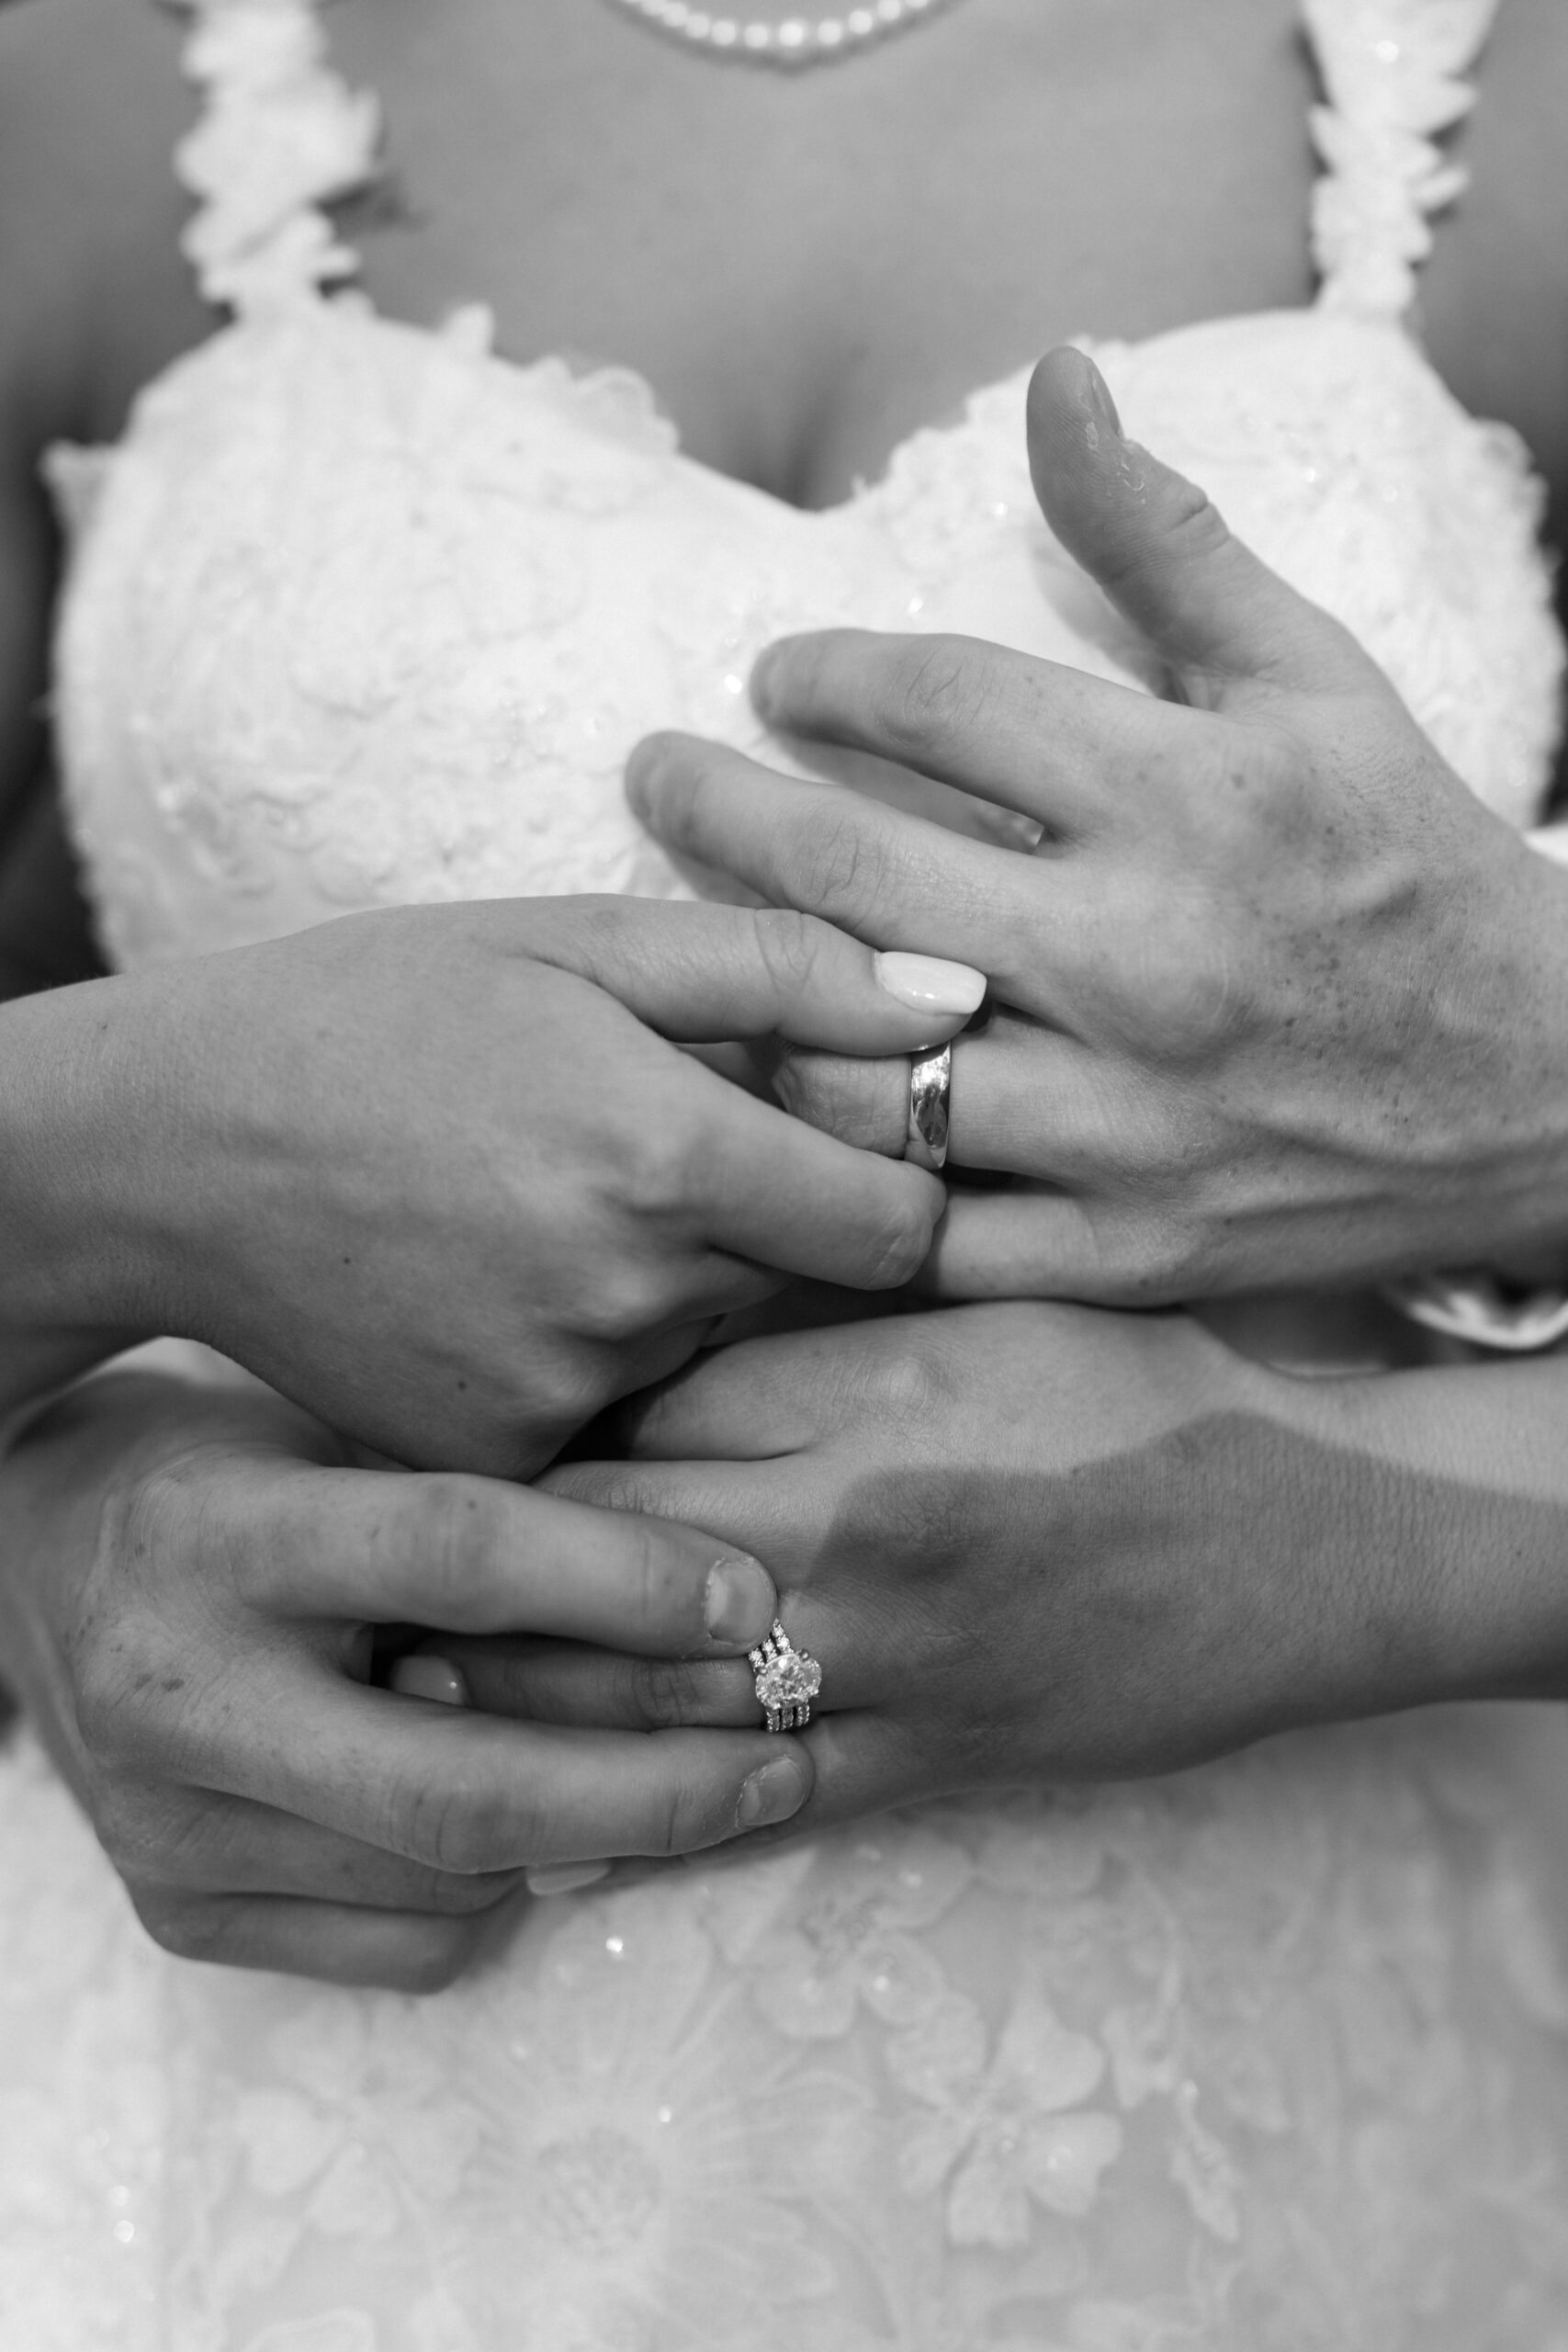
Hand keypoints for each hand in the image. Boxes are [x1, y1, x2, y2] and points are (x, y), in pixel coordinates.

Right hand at [0, 1367, 811, 1986]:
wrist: (41, 1563)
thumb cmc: (236, 1463)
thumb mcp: (343, 1431)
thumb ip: (490, 1503)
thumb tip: (709, 1598)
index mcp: (213, 1533)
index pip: (452, 1555)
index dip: (625, 1581)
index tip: (754, 1597)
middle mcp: (173, 1695)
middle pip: (462, 1784)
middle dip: (657, 1788)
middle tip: (789, 1758)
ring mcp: (166, 1829)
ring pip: (448, 1878)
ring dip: (608, 1843)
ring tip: (720, 1790)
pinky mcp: (181, 1915)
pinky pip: (403, 1942)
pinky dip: (513, 1892)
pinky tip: (577, 1831)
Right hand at [2, 897, 980, 1470]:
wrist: (174, 1147)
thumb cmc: (384, 1011)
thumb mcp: (577, 941)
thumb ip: (787, 969)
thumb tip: (965, 1000)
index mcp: (671, 1157)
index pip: (909, 1226)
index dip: (897, 1181)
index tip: (840, 1145)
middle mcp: (631, 1298)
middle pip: (813, 1292)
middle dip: (785, 1229)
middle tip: (672, 1155)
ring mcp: (561, 1395)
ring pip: (715, 1354)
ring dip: (687, 1292)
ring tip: (565, 1209)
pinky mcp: (498, 1459)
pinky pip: (619, 1415)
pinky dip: (598, 1360)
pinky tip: (514, 1285)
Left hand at [432, 1305, 1506, 1823]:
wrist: (1300, 1540)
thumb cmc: (1141, 1391)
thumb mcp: (981, 1310)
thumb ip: (818, 1319)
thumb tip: (660, 1329)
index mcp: (864, 1404)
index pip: (637, 1430)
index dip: (529, 1438)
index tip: (450, 1439)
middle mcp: (855, 1542)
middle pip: (608, 1572)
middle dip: (479, 1584)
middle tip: (368, 1583)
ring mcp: (890, 1670)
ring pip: (655, 1707)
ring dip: (525, 1710)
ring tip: (414, 1697)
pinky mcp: (930, 1765)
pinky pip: (759, 1809)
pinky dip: (649, 1821)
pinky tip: (555, 1825)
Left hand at [625, 349, 1567, 1304]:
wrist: (1542, 1096)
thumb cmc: (1413, 870)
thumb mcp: (1315, 683)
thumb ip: (1166, 540)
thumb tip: (1052, 380)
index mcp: (1193, 800)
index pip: (939, 704)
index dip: (826, 675)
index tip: (778, 679)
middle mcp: (1144, 962)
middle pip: (853, 879)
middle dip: (716, 809)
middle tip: (657, 775)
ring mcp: (1125, 1124)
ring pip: (859, 1069)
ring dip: (746, 996)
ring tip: (687, 940)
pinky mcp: (1119, 1252)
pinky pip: (925, 1226)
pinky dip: (831, 1176)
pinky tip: (776, 1109)